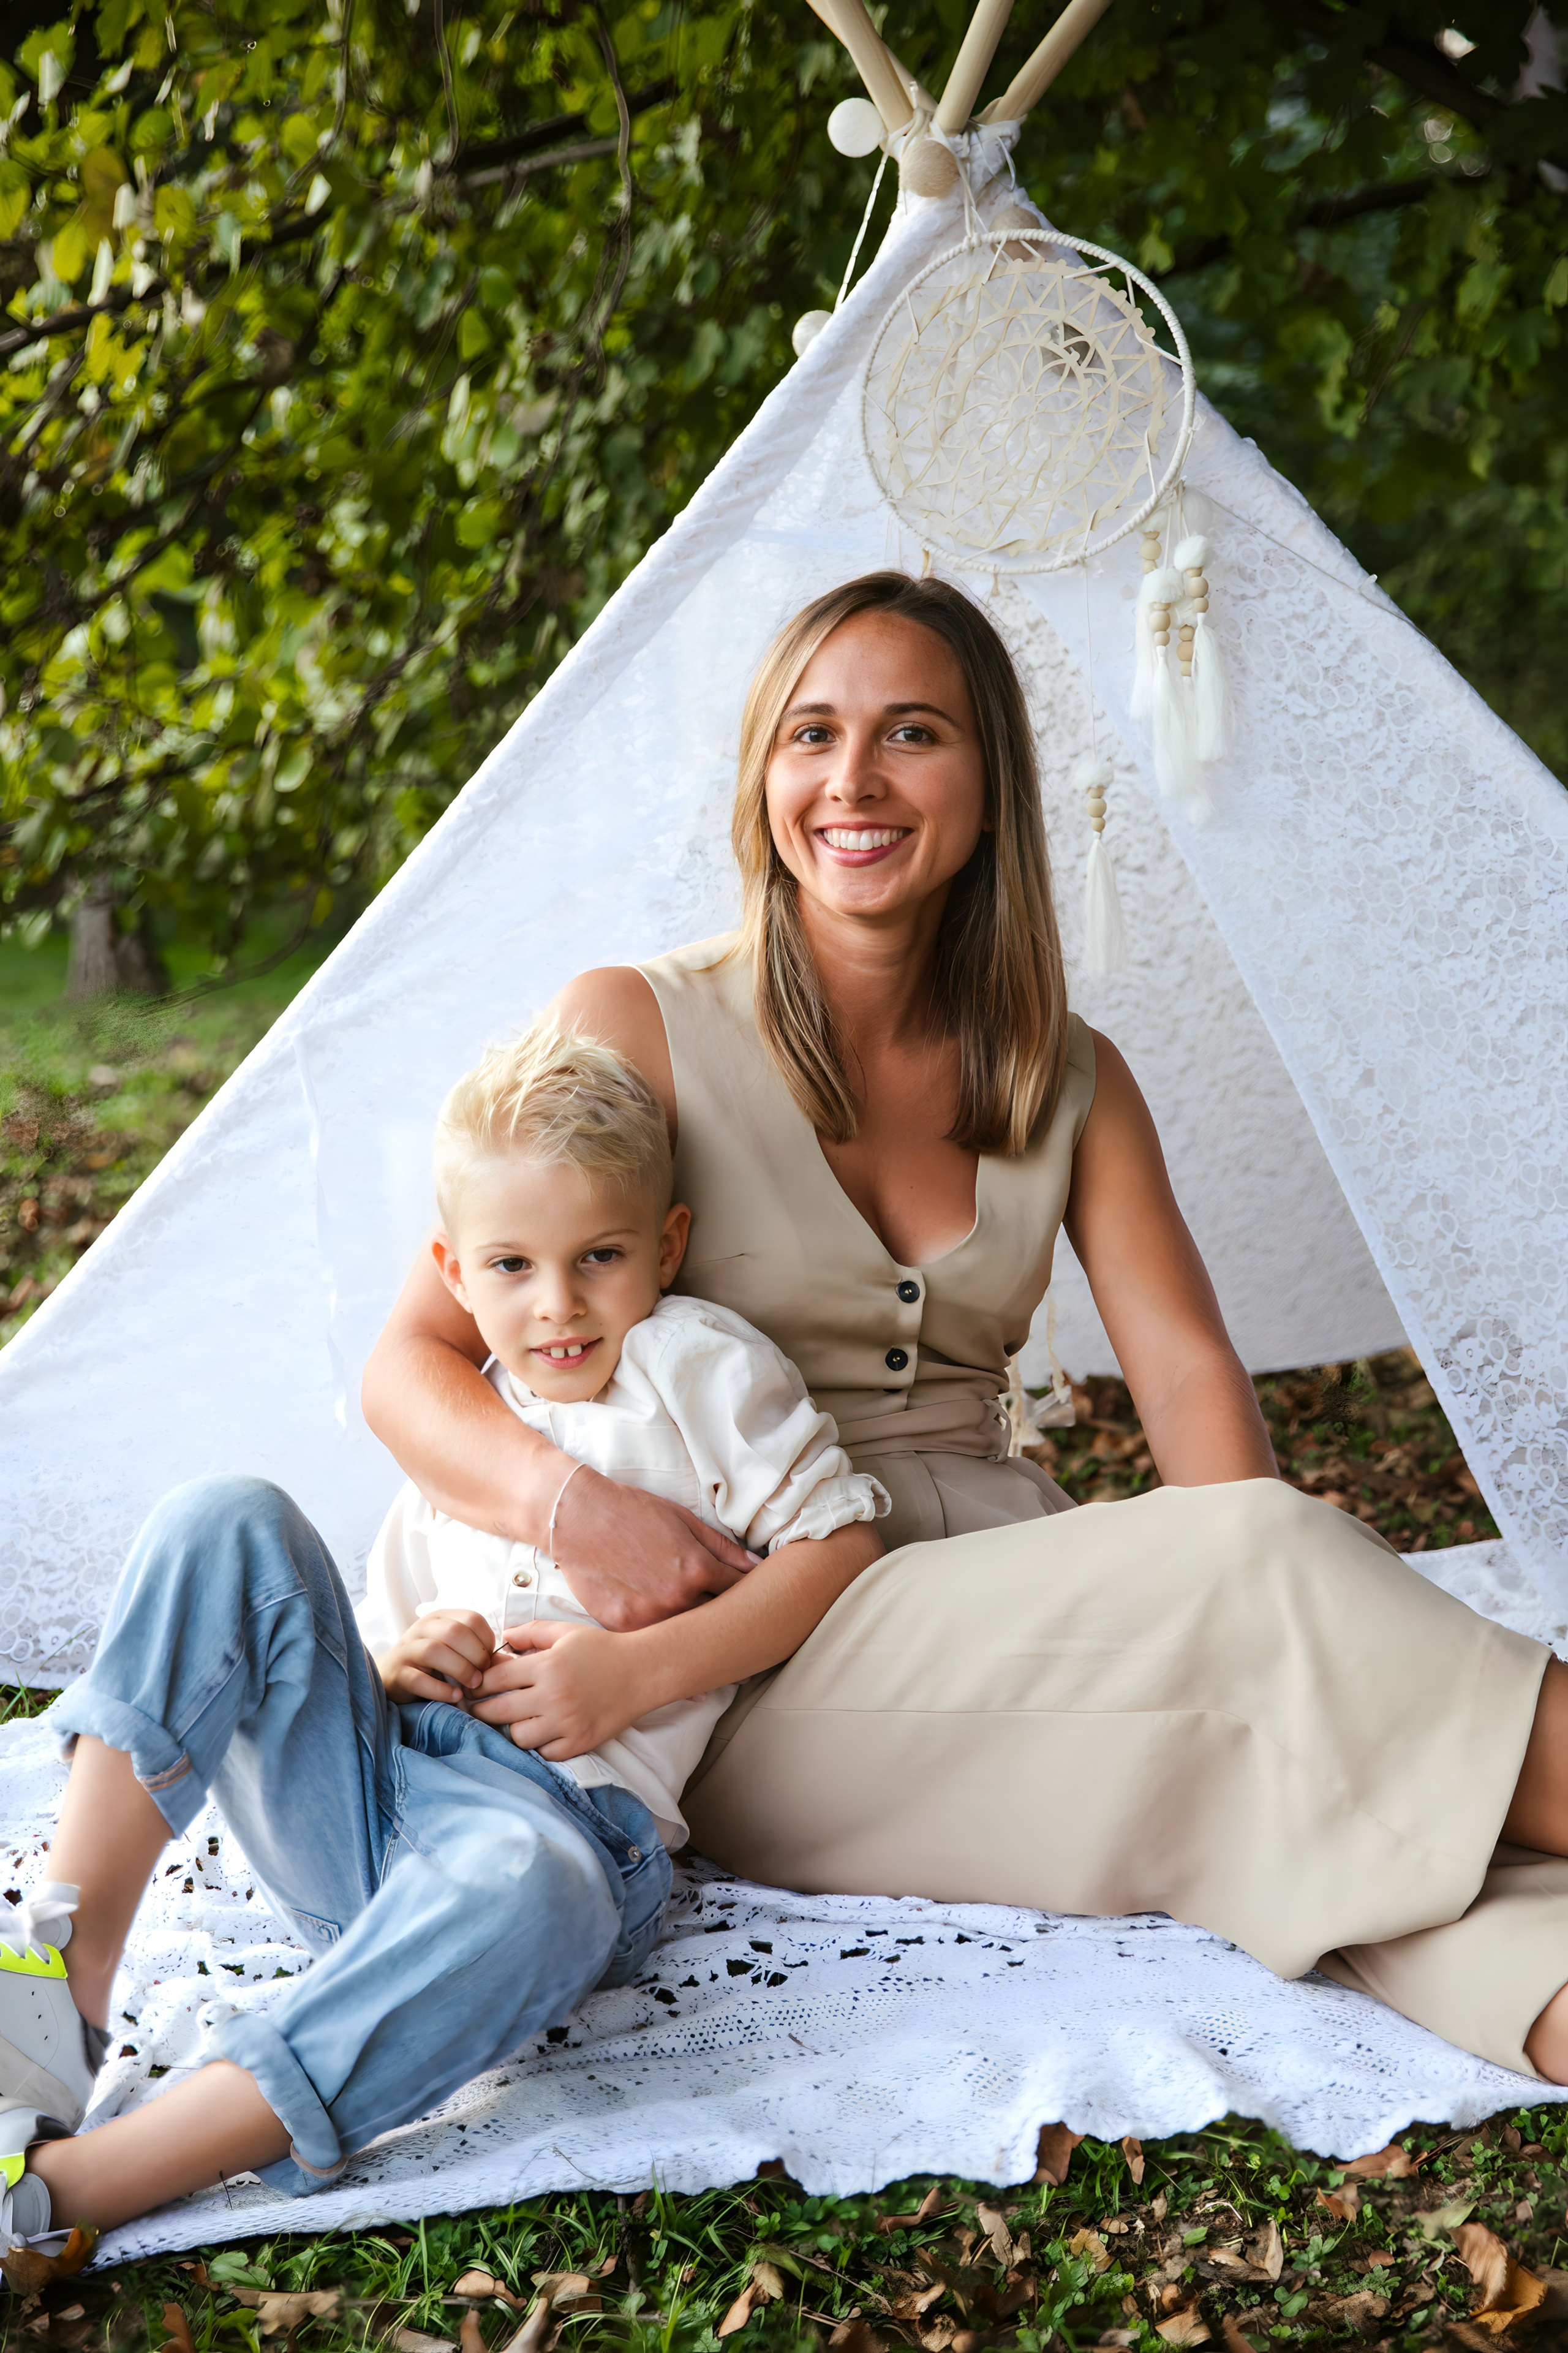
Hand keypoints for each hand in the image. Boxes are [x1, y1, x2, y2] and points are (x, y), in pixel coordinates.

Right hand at [375, 1608, 495, 1704]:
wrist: (392, 1676)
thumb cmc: (431, 1663)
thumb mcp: (455, 1651)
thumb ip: (479, 1653)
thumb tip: (509, 1662)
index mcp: (441, 1618)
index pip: (472, 1619)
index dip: (486, 1640)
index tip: (489, 1660)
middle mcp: (422, 1628)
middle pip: (454, 1632)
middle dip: (475, 1655)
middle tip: (482, 1675)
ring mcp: (408, 1650)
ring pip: (434, 1651)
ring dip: (460, 1670)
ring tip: (471, 1686)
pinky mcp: (399, 1674)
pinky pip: (420, 1680)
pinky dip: (441, 1690)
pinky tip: (455, 1697)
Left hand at [470, 1621, 646, 1759]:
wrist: (642, 1672)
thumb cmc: (602, 1649)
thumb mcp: (566, 1632)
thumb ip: (532, 1632)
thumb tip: (504, 1637)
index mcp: (546, 1667)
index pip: (495, 1679)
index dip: (479, 1683)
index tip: (474, 1686)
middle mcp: (553, 1697)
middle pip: (499, 1711)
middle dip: (482, 1710)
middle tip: (477, 1708)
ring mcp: (566, 1723)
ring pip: (518, 1737)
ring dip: (513, 1728)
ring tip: (515, 1719)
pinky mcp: (579, 1742)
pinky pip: (544, 1753)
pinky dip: (539, 1744)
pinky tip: (541, 1731)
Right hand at [551, 1467, 758, 1631]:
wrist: (578, 1517)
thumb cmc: (632, 1512)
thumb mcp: (683, 1520)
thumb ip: (722, 1548)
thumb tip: (757, 1566)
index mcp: (696, 1568)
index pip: (738, 1593)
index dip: (748, 1595)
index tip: (754, 1600)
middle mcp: (676, 1597)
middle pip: (715, 1620)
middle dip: (724, 1617)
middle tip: (729, 1618)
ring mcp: (647, 1615)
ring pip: (684, 1636)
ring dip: (692, 1632)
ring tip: (693, 1626)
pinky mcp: (621, 1626)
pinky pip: (650, 1640)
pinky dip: (658, 1637)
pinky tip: (660, 1631)